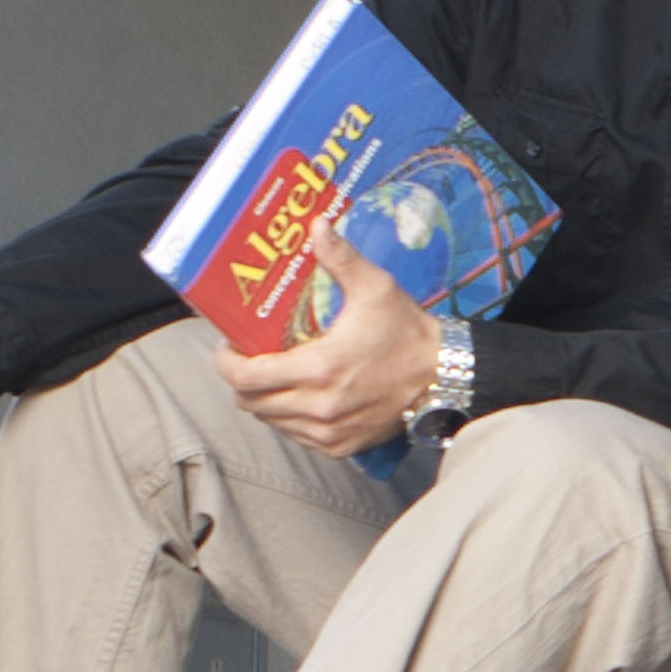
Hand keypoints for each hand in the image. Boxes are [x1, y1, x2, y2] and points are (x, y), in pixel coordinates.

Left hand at [212, 225, 440, 460]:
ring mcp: (328, 430)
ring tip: (275, 376)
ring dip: (265, 400)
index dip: (227, 364)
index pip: (247, 377)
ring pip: (271, 421)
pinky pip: (295, 436)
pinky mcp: (340, 446)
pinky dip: (289, 419)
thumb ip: (342, 258)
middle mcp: (320, 406)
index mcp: (321, 368)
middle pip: (251, 403)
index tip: (229, 348)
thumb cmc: (407, 331)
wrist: (443, 374)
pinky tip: (302, 396)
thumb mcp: (376, 288)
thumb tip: (317, 226)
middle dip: (242, 380)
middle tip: (250, 359)